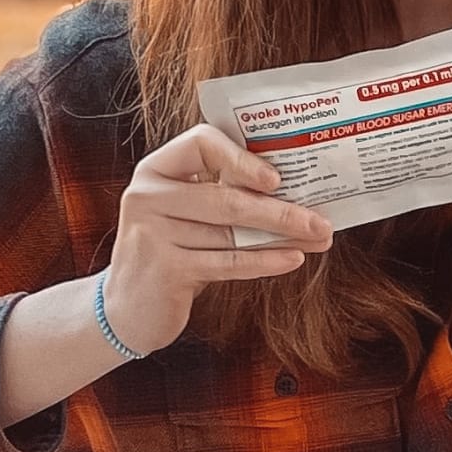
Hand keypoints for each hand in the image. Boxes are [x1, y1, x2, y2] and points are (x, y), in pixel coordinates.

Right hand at [101, 124, 332, 354]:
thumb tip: (299, 190)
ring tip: (320, 238)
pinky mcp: (166, 269)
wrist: (128, 309)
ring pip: (234, 233)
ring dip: (284, 236)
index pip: (202, 143)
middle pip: (227, 197)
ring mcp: (153, 234)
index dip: (242, 158)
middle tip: (322, 219)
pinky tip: (294, 258)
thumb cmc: (174, 251)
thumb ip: (223, 193)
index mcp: (157, 169)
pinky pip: (228, 262)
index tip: (278, 178)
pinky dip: (266, 260)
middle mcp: (148, 196)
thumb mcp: (188, 214)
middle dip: (283, 210)